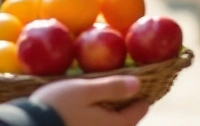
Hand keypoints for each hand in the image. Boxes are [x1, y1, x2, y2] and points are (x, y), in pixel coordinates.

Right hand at [31, 76, 147, 125]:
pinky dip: (95, 118)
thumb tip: (137, 84)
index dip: (138, 92)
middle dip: (123, 102)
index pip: (141, 109)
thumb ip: (113, 87)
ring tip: (97, 94)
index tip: (132, 78)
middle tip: (114, 83)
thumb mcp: (85, 90)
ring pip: (110, 123)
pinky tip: (83, 109)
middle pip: (126, 119)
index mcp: (116, 125)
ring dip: (108, 110)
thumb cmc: (58, 107)